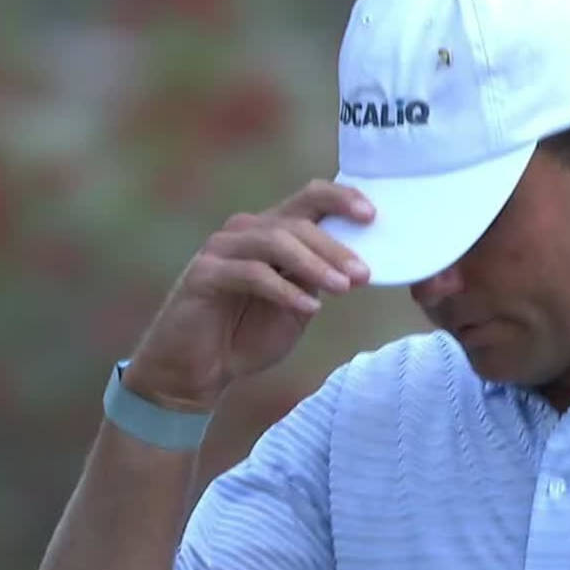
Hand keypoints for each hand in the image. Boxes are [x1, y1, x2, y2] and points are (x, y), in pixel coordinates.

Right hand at [124, 180, 372, 410]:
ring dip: (314, 264)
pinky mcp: (204, 274)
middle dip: (334, 247)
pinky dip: (284, 290)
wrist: (198, 370)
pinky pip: (251, 274)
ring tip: (343, 288)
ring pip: (274, 241)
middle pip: (296, 221)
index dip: (340, 199)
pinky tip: (308, 308)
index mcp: (270, 232)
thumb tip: (355, 264)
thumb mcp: (295, 306)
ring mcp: (221, 249)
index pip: (308, 199)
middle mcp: (244, 232)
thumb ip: (316, 280)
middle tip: (362, 274)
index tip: (371, 215)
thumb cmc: (246, 335)